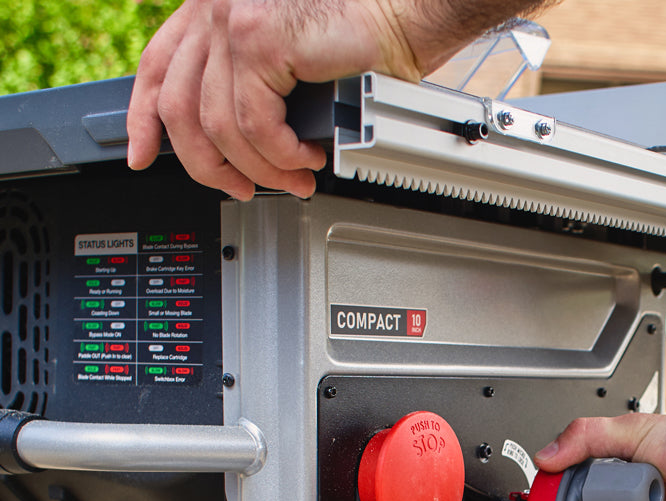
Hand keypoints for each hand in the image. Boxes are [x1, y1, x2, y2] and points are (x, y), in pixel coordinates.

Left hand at [126, 0, 434, 199]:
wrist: (396, 22)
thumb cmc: (353, 46)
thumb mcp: (284, 71)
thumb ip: (249, 92)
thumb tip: (229, 148)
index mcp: (212, 14)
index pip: (157, 70)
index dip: (143, 119)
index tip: (141, 155)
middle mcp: (214, 10)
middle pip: (179, 109)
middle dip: (209, 166)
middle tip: (242, 189)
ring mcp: (232, 21)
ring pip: (220, 127)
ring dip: (260, 167)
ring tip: (293, 176)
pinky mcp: (259, 38)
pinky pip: (255, 124)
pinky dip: (281, 153)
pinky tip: (305, 156)